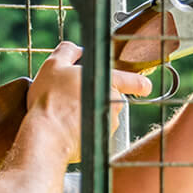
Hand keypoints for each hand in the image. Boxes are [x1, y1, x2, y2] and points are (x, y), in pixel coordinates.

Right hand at [26, 43, 152, 161]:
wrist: (47, 135)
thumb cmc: (51, 98)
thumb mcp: (54, 65)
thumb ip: (69, 51)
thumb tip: (77, 50)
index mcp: (108, 82)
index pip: (136, 82)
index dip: (140, 84)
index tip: (144, 88)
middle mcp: (113, 104)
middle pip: (111, 99)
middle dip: (96, 98)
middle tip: (73, 98)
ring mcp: (108, 125)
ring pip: (102, 116)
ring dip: (89, 114)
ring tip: (65, 113)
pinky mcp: (100, 142)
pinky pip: (94, 132)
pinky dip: (84, 129)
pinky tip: (66, 127)